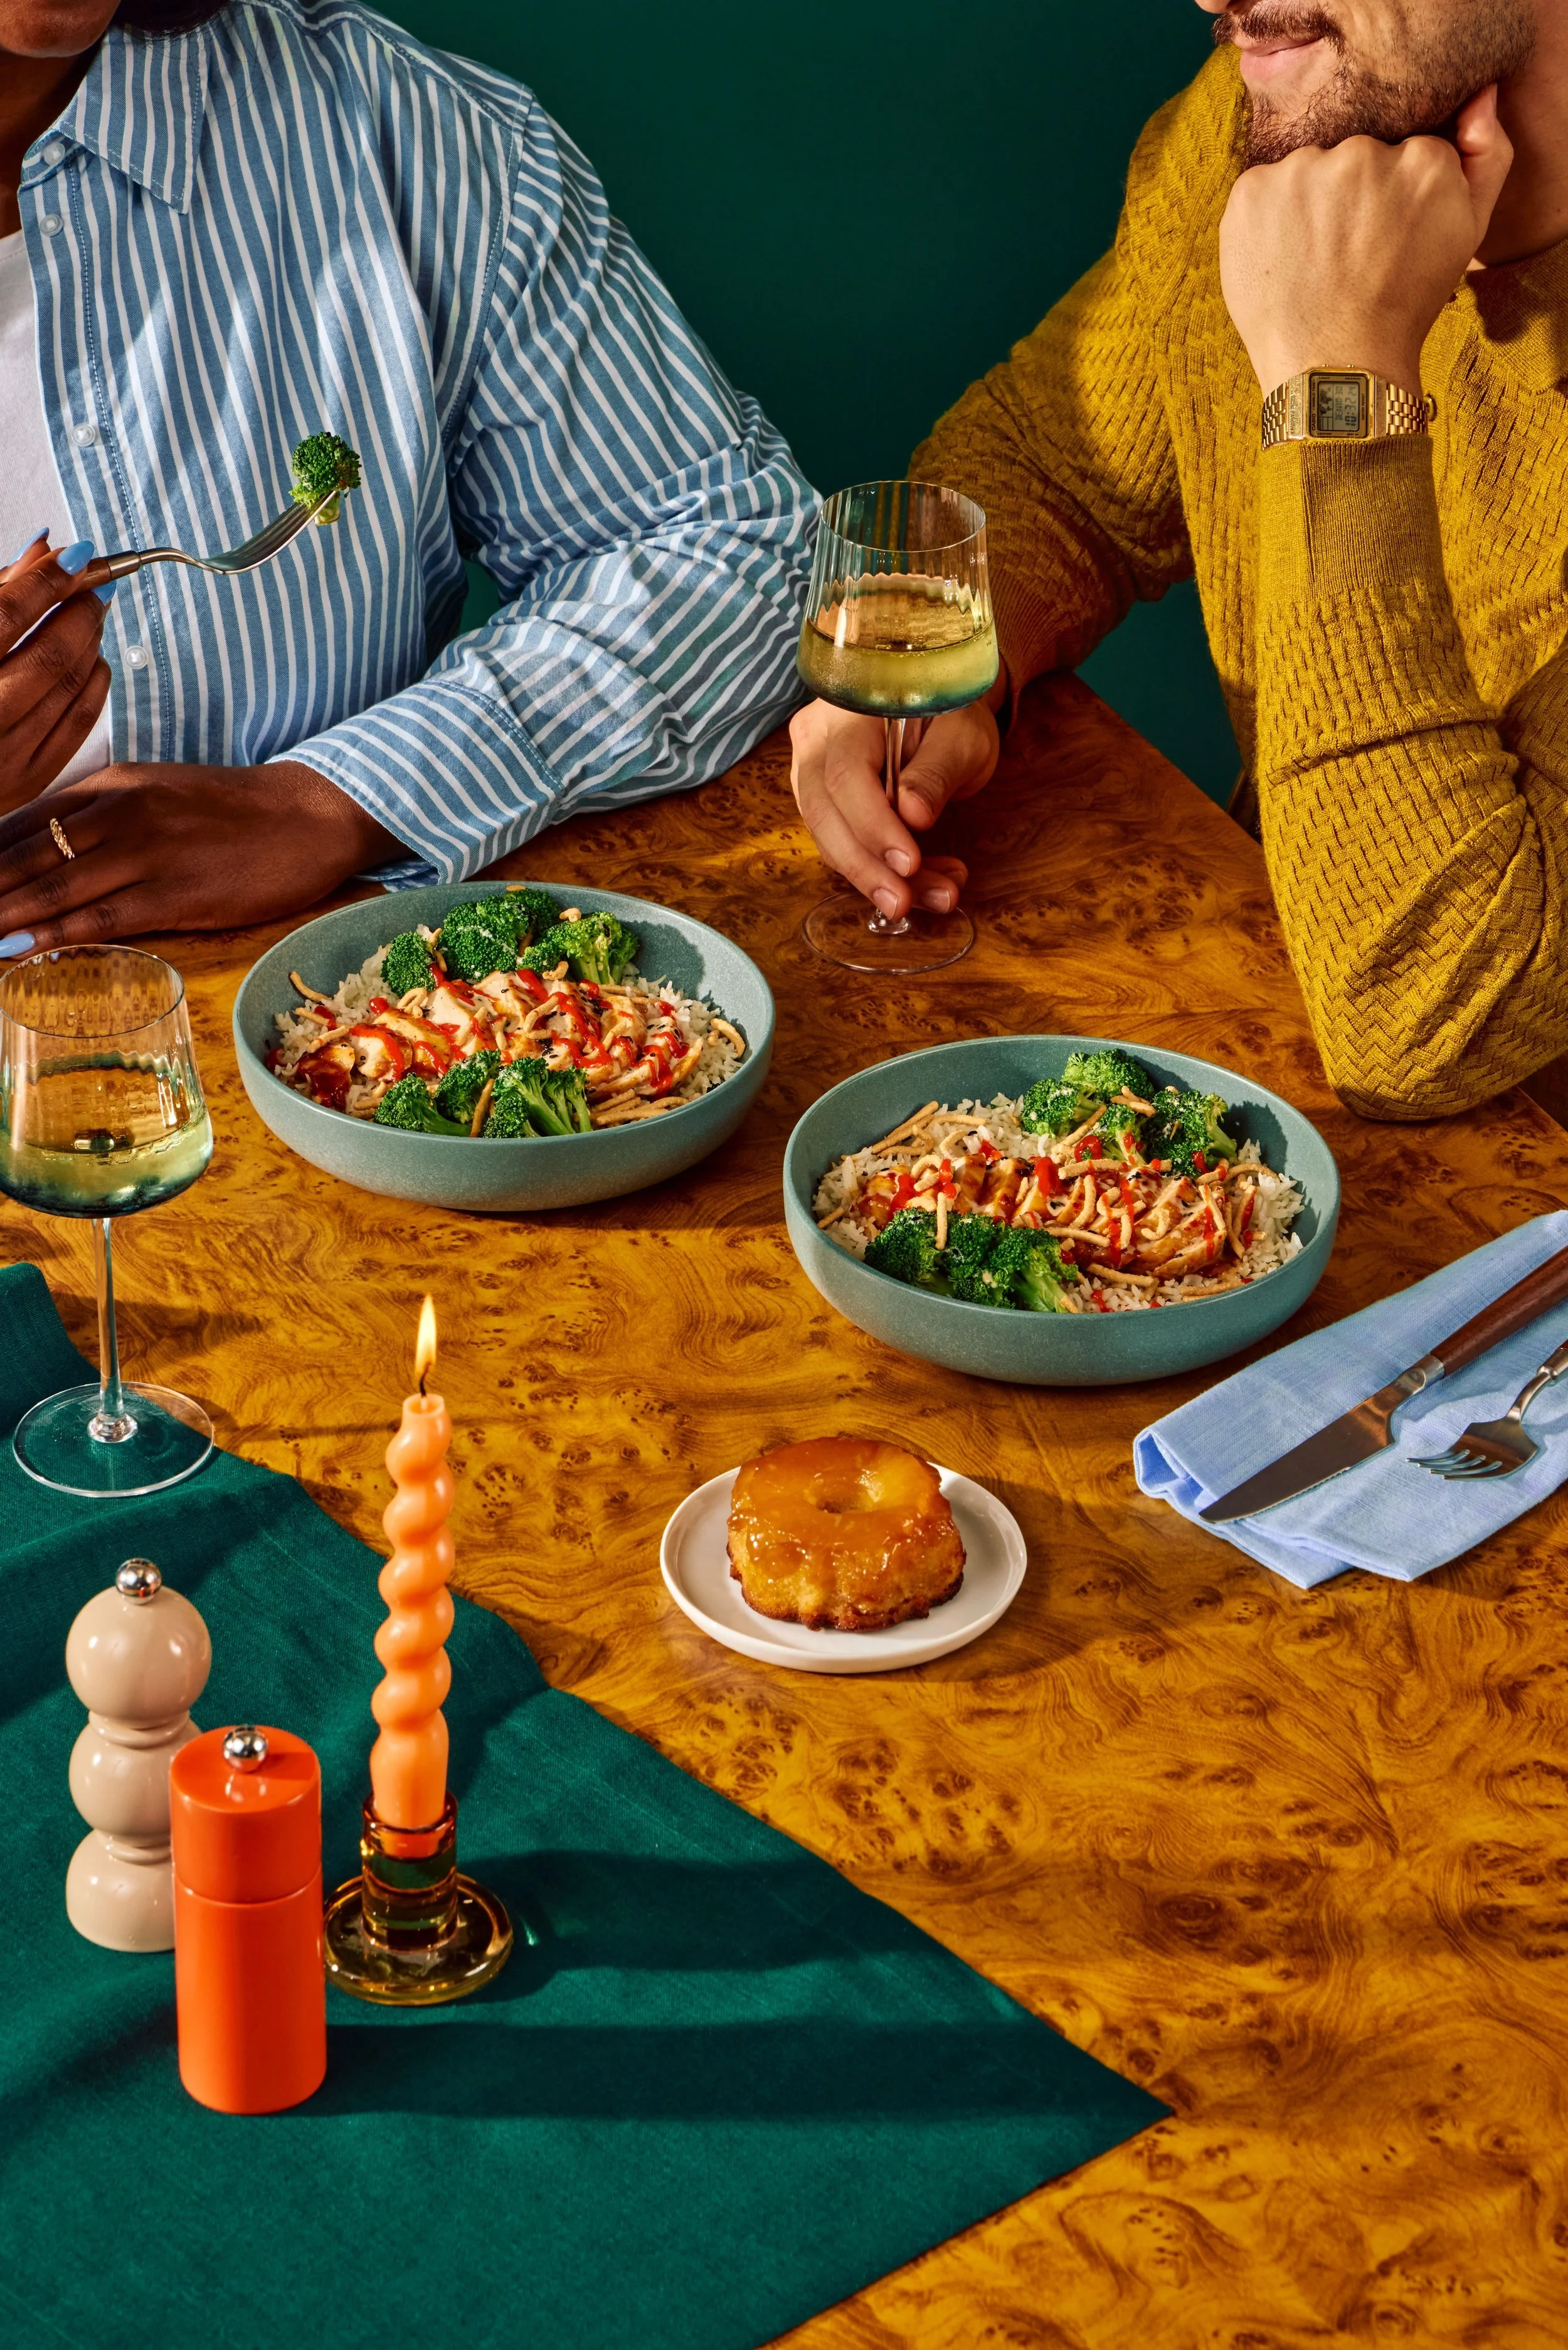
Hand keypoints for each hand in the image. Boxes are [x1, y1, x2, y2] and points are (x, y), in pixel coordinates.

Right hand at [0, 535, 111, 806]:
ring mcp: (3, 754)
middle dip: (81, 611)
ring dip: (91, 643)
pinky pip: (79, 724)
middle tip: (97, 583)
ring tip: (93, 615)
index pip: (5, 615)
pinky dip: (94, 685)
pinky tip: (94, 659)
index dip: (48, 580)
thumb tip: (46, 546)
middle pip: (48, 654)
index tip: (78, 555)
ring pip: (68, 687)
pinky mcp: (27, 780)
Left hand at [0, 761, 400, 952]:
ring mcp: (146, 853)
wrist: (310, 815)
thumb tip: (43, 853)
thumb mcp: (156, 795)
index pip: (19, 822)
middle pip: (21, 855)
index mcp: (109, 786)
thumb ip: (100, 820)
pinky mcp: (177, 894)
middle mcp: (118, 813)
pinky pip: (102, 918)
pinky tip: (19, 948)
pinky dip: (55, 934)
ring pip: (51, 887)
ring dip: (1, 915)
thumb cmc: (233, 813)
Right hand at [788, 692, 1000, 918]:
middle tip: (904, 903)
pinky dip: (880, 871)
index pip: (846, 776)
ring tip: (936, 895)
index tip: (908, 863)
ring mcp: (810, 772)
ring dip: (878, 877)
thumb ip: (936, 772)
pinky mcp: (822, 802)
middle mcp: (815, 740)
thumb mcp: (961, 737)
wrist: (938, 710)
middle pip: (825, 813)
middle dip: (866, 867)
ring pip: (829, 838)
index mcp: (846, 711)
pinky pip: (840, 845)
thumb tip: (913, 817)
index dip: (874, 826)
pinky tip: (924, 883)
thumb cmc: (951, 716)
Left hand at [1220, 86, 1513, 393]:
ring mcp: (1301, 170)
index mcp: (1422, 158)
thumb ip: (1486, 154)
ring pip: (1307, 168)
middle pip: (1353, 154)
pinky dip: (1267, 218)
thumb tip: (1480, 91)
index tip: (1388, 234)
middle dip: (1350, 195)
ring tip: (1314, 261)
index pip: (1402, 148)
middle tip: (1350, 254)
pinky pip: (1262, 186)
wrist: (1337, 367)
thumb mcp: (1467, 231)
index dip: (1392, 194)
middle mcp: (1361, 153)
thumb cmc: (1405, 305)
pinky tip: (1283, 260)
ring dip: (1307, 203)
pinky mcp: (1252, 190)